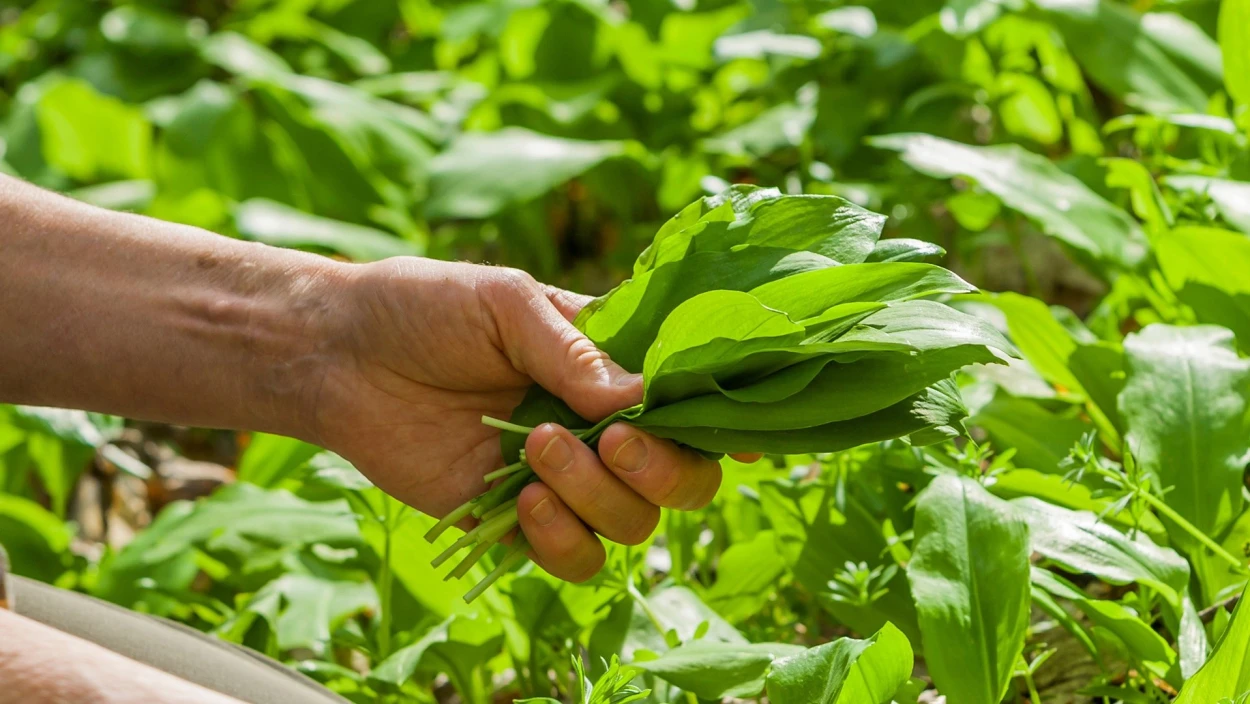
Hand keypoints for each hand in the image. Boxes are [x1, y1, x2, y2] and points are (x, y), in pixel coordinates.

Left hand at [310, 258, 750, 581]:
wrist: (341, 354)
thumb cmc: (425, 307)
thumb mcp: (506, 304)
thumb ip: (573, 352)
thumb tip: (639, 400)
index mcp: (610, 366)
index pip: (688, 404)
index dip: (720, 426)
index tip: (736, 440)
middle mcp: (600, 428)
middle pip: (682, 479)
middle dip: (662, 469)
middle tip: (611, 439)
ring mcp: (562, 480)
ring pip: (632, 524)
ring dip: (596, 496)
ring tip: (534, 450)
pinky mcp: (515, 524)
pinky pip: (573, 557)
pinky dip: (561, 538)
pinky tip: (520, 501)